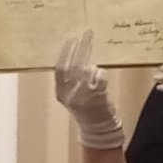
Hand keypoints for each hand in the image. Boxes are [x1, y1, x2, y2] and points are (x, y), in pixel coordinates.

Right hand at [47, 34, 126, 153]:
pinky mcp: (98, 97)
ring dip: (94, 65)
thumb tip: (76, 52)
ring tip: (96, 68)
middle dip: (81, 47)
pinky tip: (102, 78)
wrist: (97, 129)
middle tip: (87, 34)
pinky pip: (101, 76)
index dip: (65, 52)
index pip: (60, 68)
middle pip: (74, 65)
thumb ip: (71, 79)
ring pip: (88, 70)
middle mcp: (69, 94)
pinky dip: (102, 73)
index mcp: (60, 92)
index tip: (71, 38)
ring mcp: (84, 96)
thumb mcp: (71, 95)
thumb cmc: (85, 108)